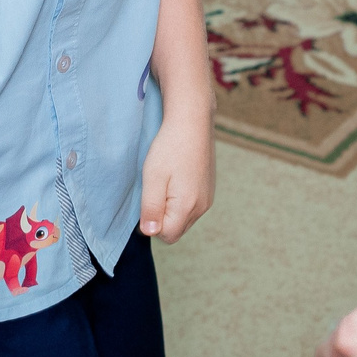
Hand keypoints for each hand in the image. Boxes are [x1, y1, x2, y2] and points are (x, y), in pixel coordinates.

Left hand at [138, 106, 214, 243]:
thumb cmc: (169, 147)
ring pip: (184, 218)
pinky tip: (176, 178)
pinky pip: (192, 206)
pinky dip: (181, 199)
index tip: (148, 198)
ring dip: (171, 208)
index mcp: (187, 206)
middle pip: (176, 229)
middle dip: (162, 217)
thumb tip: (150, 233)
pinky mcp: (209, 189)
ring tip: (166, 181)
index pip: (167, 235)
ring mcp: (208, 198)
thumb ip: (151, 208)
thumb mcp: (152, 177)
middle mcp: (202, 206)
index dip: (151, 223)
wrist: (192, 121)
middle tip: (155, 188)